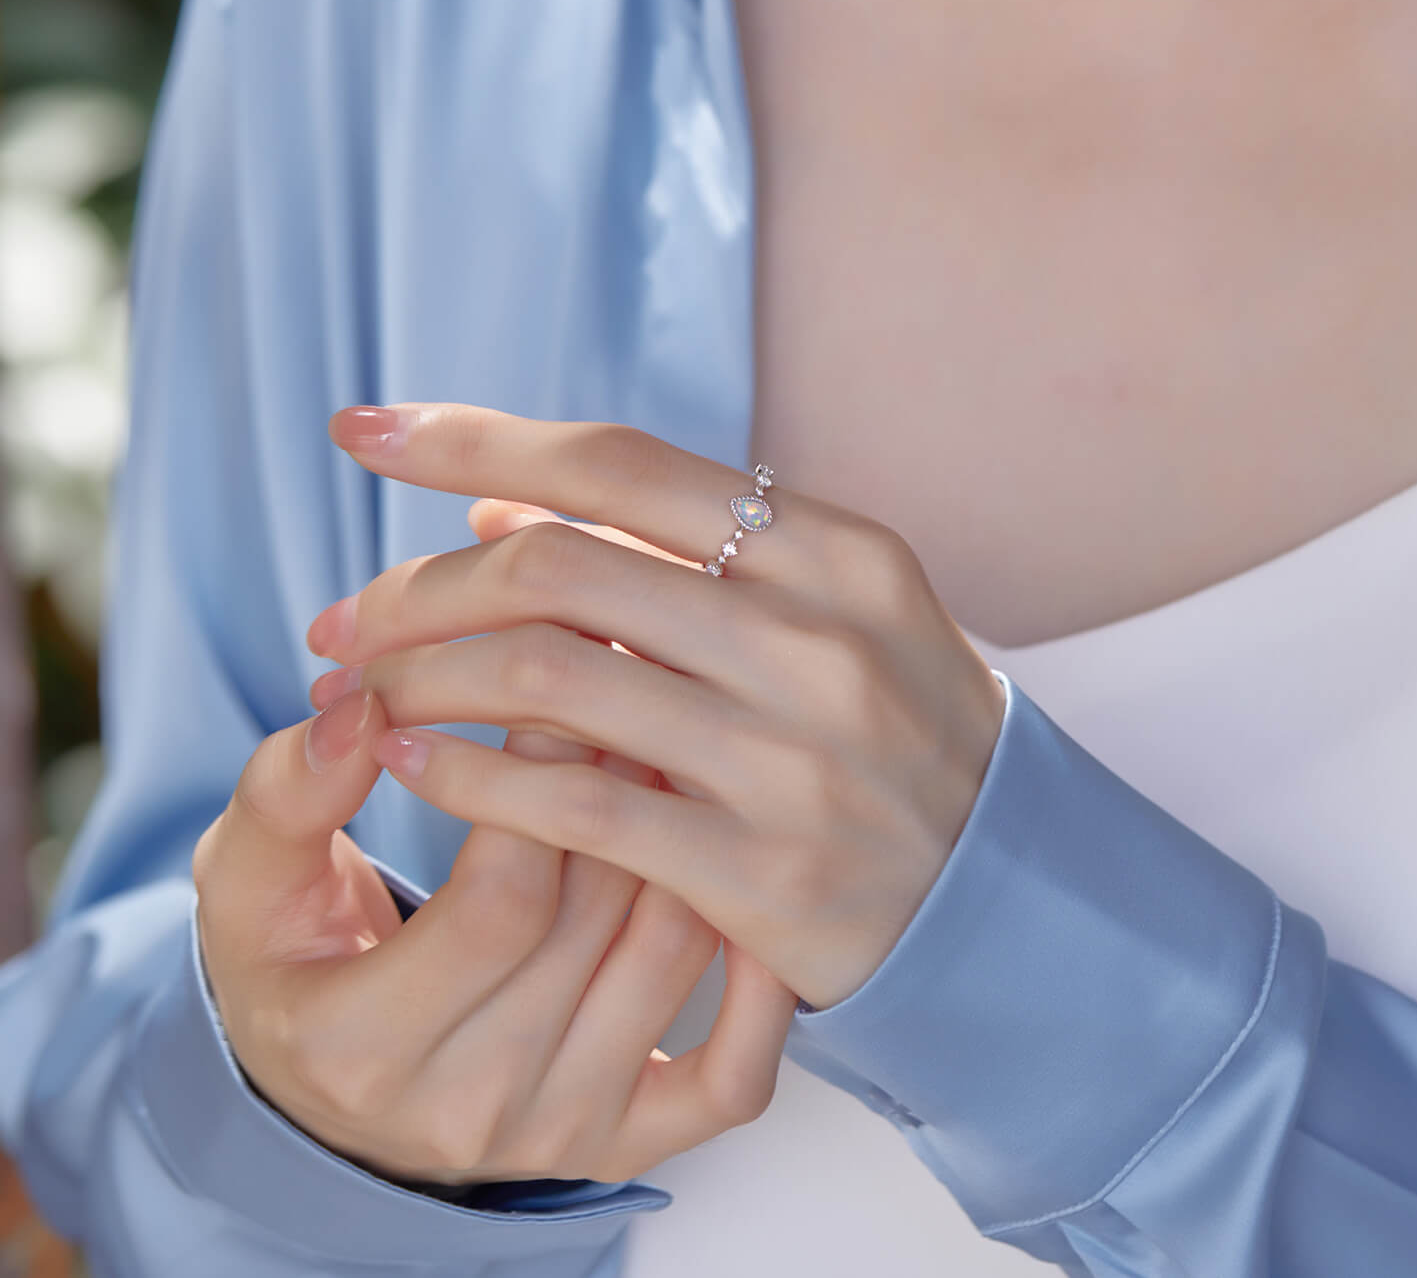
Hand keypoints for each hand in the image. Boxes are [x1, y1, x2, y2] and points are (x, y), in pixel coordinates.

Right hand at [191, 689, 795, 1185]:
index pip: (502, 895)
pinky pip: (732, 1077)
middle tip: (645, 681)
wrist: (330, 1080)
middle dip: (624, 778)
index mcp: (365, 1048)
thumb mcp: (252, 881)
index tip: (564, 672)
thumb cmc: (295, 958)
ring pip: (672, 955)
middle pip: (597, 913)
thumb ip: (288, 795)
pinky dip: (765, 989)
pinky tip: (751, 882)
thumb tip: (358, 710)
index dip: (541, 771)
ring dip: (689, 833)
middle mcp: (472, 1107)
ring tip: (682, 741)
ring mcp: (560, 1130)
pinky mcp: (623, 1141)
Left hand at [307, 403, 1006, 1008]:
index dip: (474, 437)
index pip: (619, 463)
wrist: (997, 891)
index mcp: (836, 553)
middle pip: (560, 566)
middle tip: (341, 621)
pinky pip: (572, 806)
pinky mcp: (758, 873)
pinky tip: (412, 765)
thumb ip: (671, 552)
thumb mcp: (821, 612)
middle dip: (417, 586)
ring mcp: (791, 759)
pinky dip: (468, 777)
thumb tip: (501, 503)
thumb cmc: (889, 728)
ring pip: (549, 680)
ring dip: (422, 677)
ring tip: (360, 692)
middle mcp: (818, 640)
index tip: (364, 432)